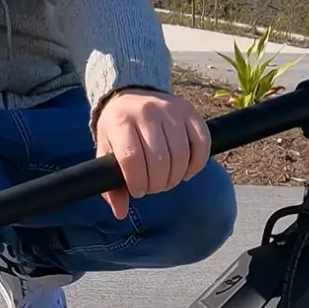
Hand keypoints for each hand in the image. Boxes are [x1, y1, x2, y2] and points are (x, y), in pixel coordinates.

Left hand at [95, 89, 210, 219]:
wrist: (131, 94)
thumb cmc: (118, 129)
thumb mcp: (106, 151)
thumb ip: (110, 183)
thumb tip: (120, 212)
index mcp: (121, 122)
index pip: (132, 158)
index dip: (137, 182)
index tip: (137, 191)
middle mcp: (147, 112)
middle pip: (159, 160)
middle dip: (157, 184)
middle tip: (152, 188)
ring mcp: (171, 110)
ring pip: (181, 154)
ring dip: (176, 177)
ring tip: (166, 181)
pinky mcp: (190, 111)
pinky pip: (202, 143)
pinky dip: (197, 164)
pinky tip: (186, 172)